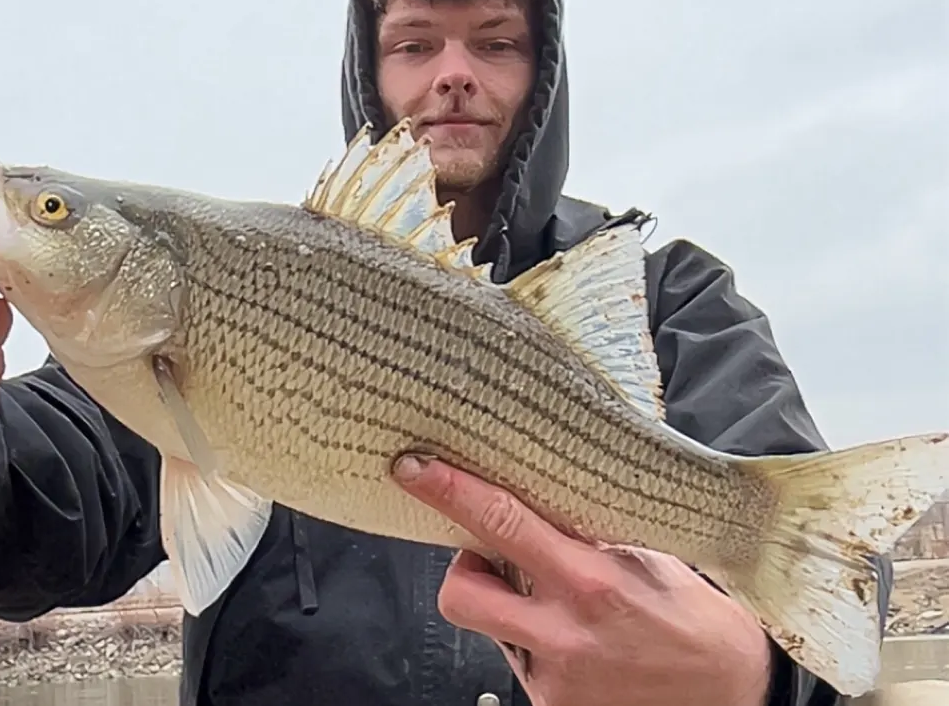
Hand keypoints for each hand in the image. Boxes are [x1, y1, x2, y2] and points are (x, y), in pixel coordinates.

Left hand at [394, 455, 771, 705]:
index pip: (502, 523)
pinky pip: (518, 664)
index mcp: (590, 580)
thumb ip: (586, 527)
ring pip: (486, 629)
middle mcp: (564, 635)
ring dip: (502, 608)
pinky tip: (578, 645)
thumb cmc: (693, 617)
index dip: (450, 490)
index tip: (414, 466)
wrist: (737, 697)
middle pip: (460, 593)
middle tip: (490, 556)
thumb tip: (537, 483)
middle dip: (462, 568)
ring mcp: (555, 681)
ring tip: (550, 604)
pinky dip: (536, 646)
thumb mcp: (646, 554)